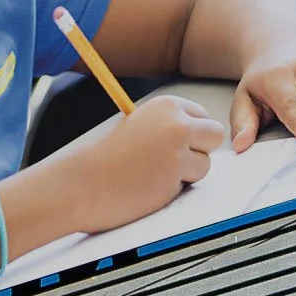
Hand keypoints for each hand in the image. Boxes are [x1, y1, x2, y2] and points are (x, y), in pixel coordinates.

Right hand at [48, 92, 222, 228]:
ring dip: (186, 174)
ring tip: (153, 175)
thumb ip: (168, 128)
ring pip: (206, 164)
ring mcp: (178, 148)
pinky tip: (150, 187)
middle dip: (198, 151)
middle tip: (170, 162)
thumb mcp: (138, 127)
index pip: (202, 117)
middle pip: (214, 135)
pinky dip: (175, 190)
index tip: (171, 146)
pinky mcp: (176, 174)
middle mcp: (176, 122)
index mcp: (166, 105)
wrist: (82, 183)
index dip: (191, 135)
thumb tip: (201, 139)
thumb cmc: (105, 160)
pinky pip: (191, 185)